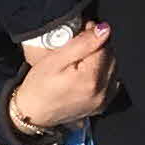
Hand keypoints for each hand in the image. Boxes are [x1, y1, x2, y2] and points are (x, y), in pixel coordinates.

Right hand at [7, 20, 114, 135]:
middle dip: (98, 47)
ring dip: (101, 59)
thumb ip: (82, 43)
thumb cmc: (38, 87)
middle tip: (79, 45)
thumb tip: (104, 30)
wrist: (32, 114)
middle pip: (111, 57)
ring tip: (81, 60)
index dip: (93, 34)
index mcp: (91, 79)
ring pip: (113, 68)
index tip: (82, 31)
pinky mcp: (101, 105)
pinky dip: (103, 73)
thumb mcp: (55, 60)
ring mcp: (102, 101)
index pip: (104, 45)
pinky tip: (89, 72)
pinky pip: (111, 81)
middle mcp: (101, 92)